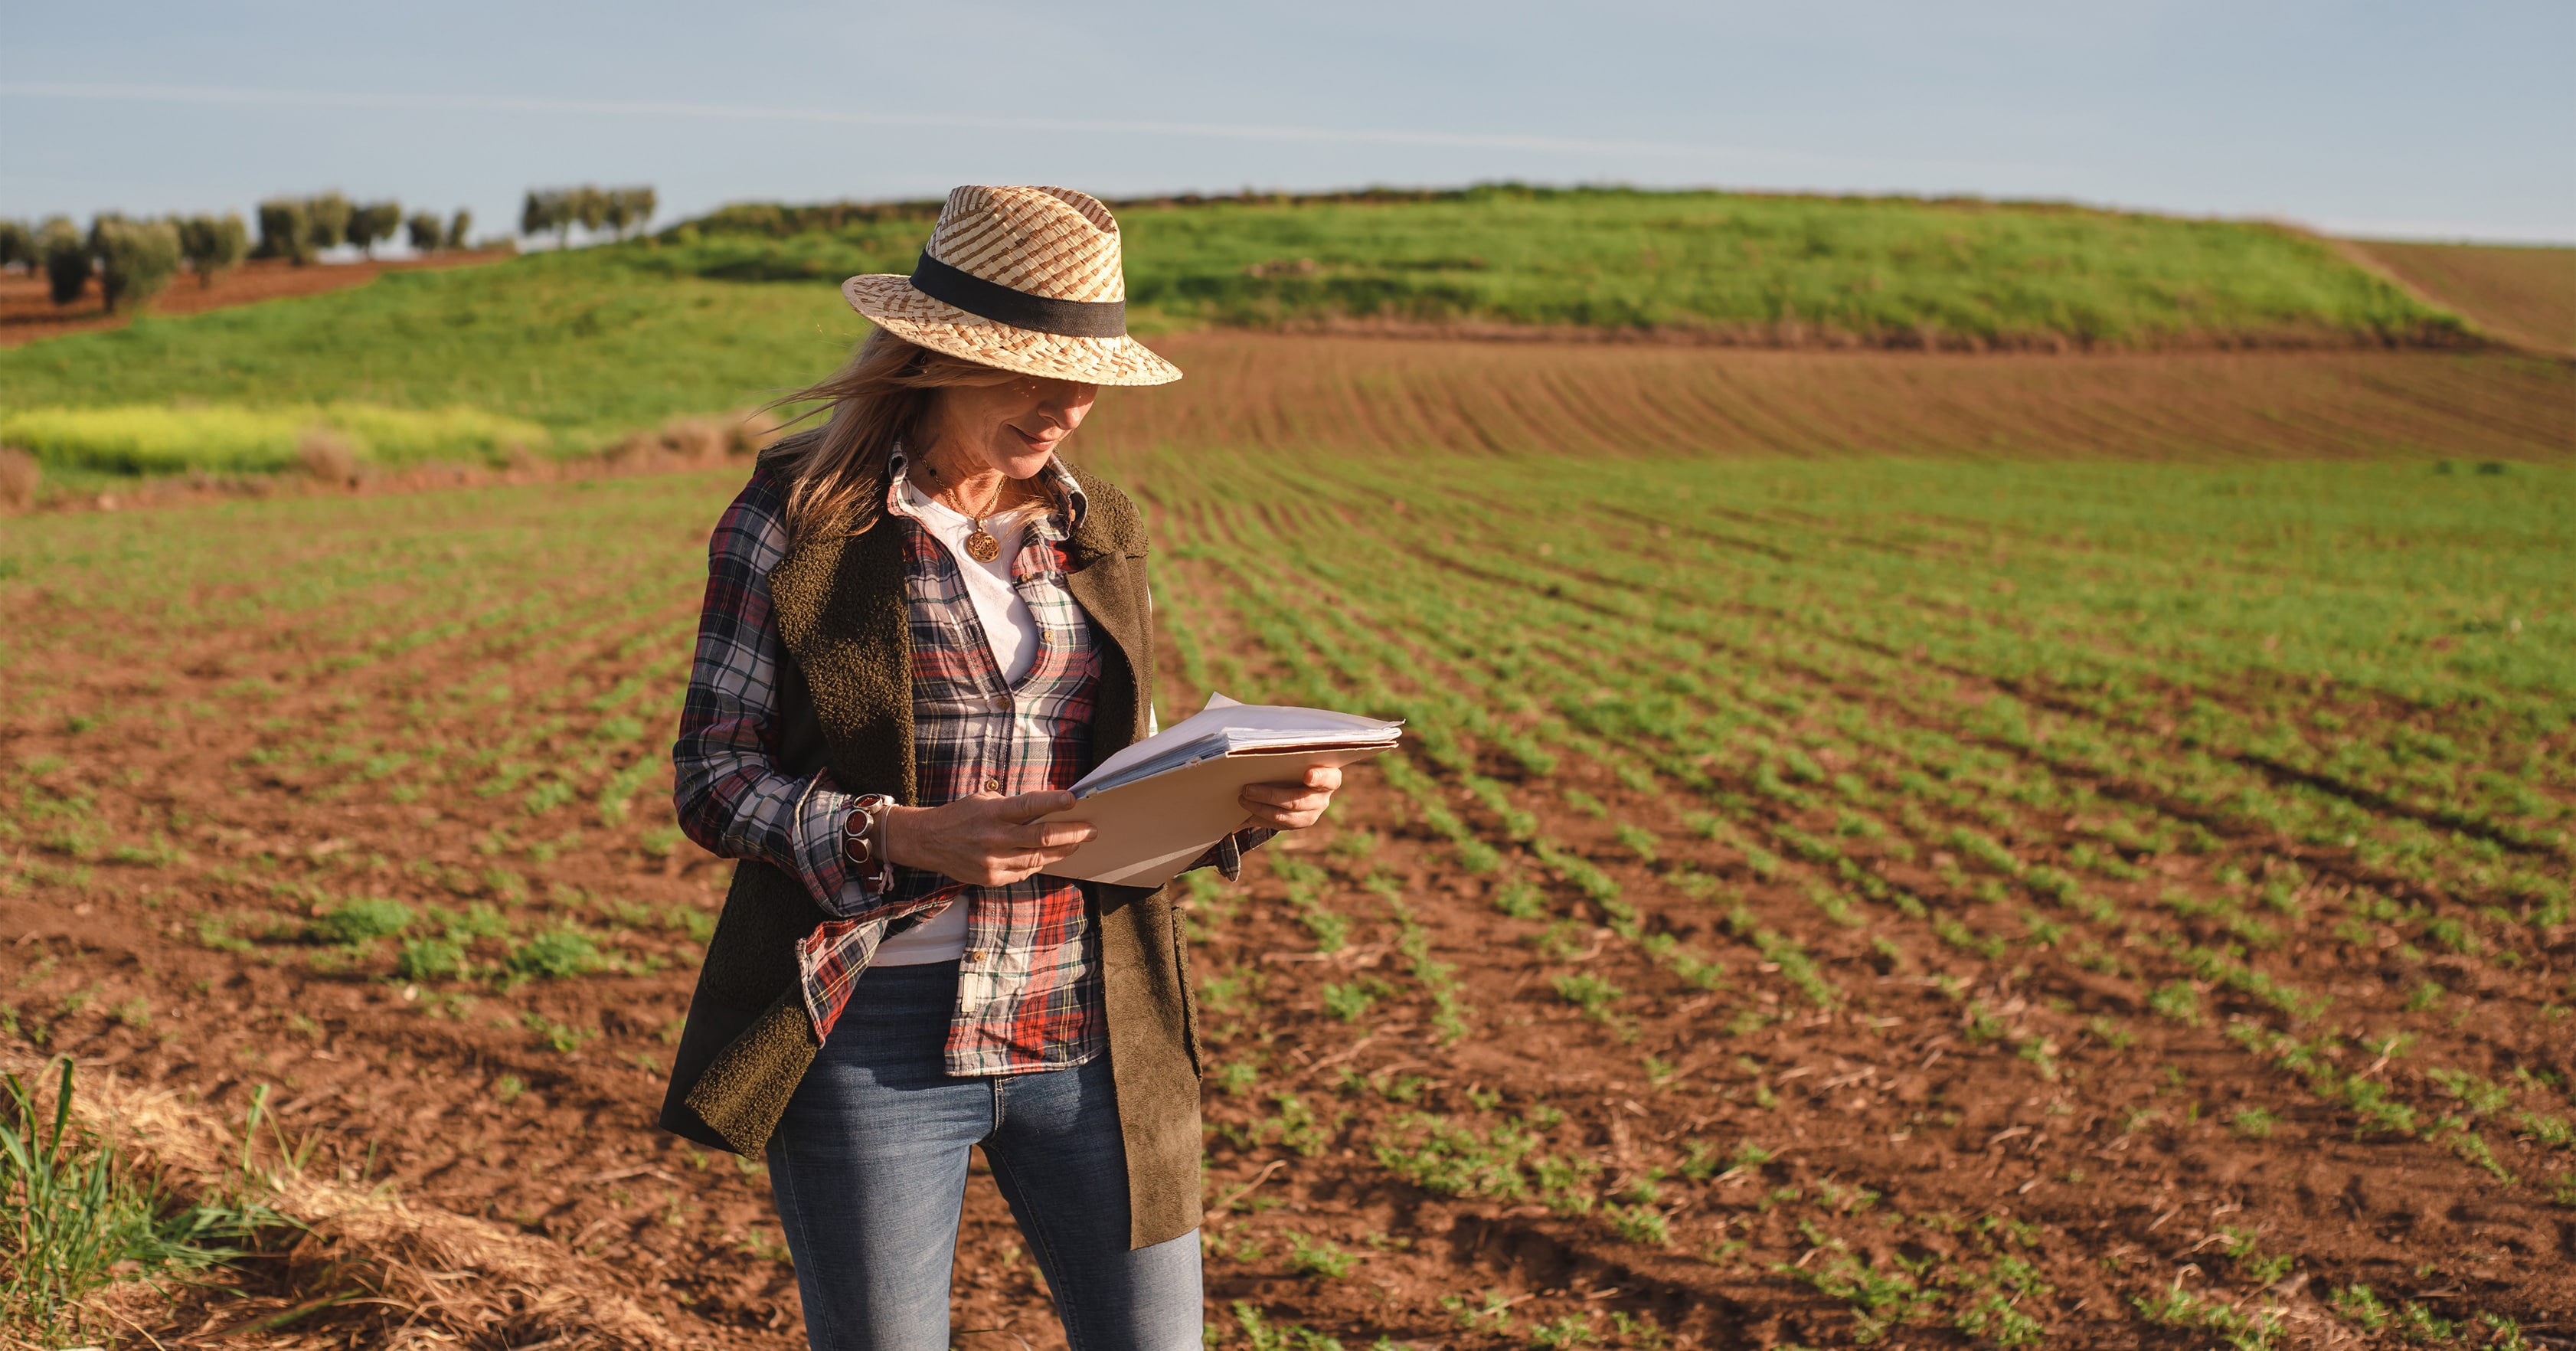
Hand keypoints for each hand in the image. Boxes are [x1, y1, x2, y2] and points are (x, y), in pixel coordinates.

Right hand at [879, 791, 1094, 886]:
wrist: (928, 842)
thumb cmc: (961, 816)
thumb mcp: (984, 801)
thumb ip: (1013, 806)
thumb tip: (1047, 809)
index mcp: (993, 813)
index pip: (1030, 806)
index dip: (1054, 803)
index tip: (1074, 800)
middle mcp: (995, 838)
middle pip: (1042, 838)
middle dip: (1072, 833)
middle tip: (1091, 830)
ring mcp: (993, 861)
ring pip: (1038, 859)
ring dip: (1062, 851)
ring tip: (1077, 843)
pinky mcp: (991, 878)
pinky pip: (1024, 872)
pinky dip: (1039, 864)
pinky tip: (1050, 856)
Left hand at [1239, 764, 1341, 831]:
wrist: (1301, 781)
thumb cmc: (1298, 763)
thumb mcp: (1300, 758)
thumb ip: (1291, 756)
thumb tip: (1259, 753)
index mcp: (1330, 778)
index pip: (1329, 779)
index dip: (1319, 778)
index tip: (1307, 775)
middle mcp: (1323, 798)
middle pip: (1297, 800)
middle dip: (1270, 795)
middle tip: (1247, 789)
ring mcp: (1311, 814)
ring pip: (1284, 817)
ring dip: (1260, 808)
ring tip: (1242, 799)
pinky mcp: (1298, 824)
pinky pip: (1277, 824)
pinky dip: (1260, 818)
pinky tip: (1245, 812)